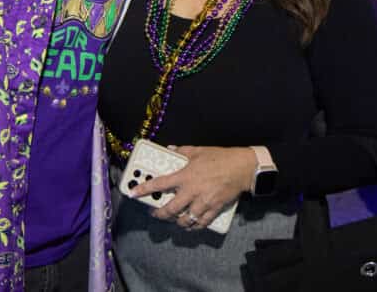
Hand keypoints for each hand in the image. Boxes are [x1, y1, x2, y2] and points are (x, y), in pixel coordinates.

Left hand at [130, 145, 256, 229]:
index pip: (159, 184)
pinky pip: (201, 223)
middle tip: (155, 213)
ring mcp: (203, 202)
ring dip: (176, 221)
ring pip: (185, 219)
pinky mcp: (214, 209)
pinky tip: (190, 225)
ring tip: (173, 219)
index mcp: (185, 175)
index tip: (134, 193)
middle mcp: (192, 191)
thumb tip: (171, 149)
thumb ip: (182, 151)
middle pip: (170, 209)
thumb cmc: (220, 158)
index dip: (144, 189)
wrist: (242, 168)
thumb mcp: (198, 151)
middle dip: (159, 214)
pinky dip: (194, 226)